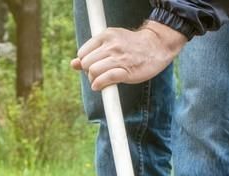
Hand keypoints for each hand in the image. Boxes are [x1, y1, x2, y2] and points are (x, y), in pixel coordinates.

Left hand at [72, 21, 186, 90]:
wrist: (155, 46)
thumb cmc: (131, 46)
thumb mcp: (110, 42)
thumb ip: (91, 51)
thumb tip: (73, 64)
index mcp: (105, 35)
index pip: (83, 53)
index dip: (85, 63)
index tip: (93, 66)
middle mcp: (111, 45)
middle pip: (86, 63)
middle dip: (89, 72)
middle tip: (98, 74)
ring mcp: (119, 58)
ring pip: (93, 71)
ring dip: (94, 80)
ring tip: (101, 81)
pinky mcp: (126, 71)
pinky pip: (106, 78)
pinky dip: (99, 85)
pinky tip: (99, 87)